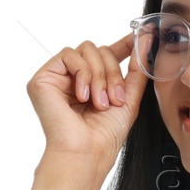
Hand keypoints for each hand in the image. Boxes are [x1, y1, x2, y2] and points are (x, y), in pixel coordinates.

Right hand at [26, 32, 150, 189]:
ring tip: (99, 102)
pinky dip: (83, 74)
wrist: (86, 153)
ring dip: (99, 75)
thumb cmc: (104, 136)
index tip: (141, 37)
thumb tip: (146, 39)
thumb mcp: (129, 98)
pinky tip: (82, 96)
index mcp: (92, 83)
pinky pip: (69, 55)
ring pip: (86, 50)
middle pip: (98, 50)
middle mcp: (73, 79)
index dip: (123, 45)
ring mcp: (57, 78)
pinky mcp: (43, 79)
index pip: (106, 55)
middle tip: (114, 99)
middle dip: (112, 72)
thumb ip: (137, 69)